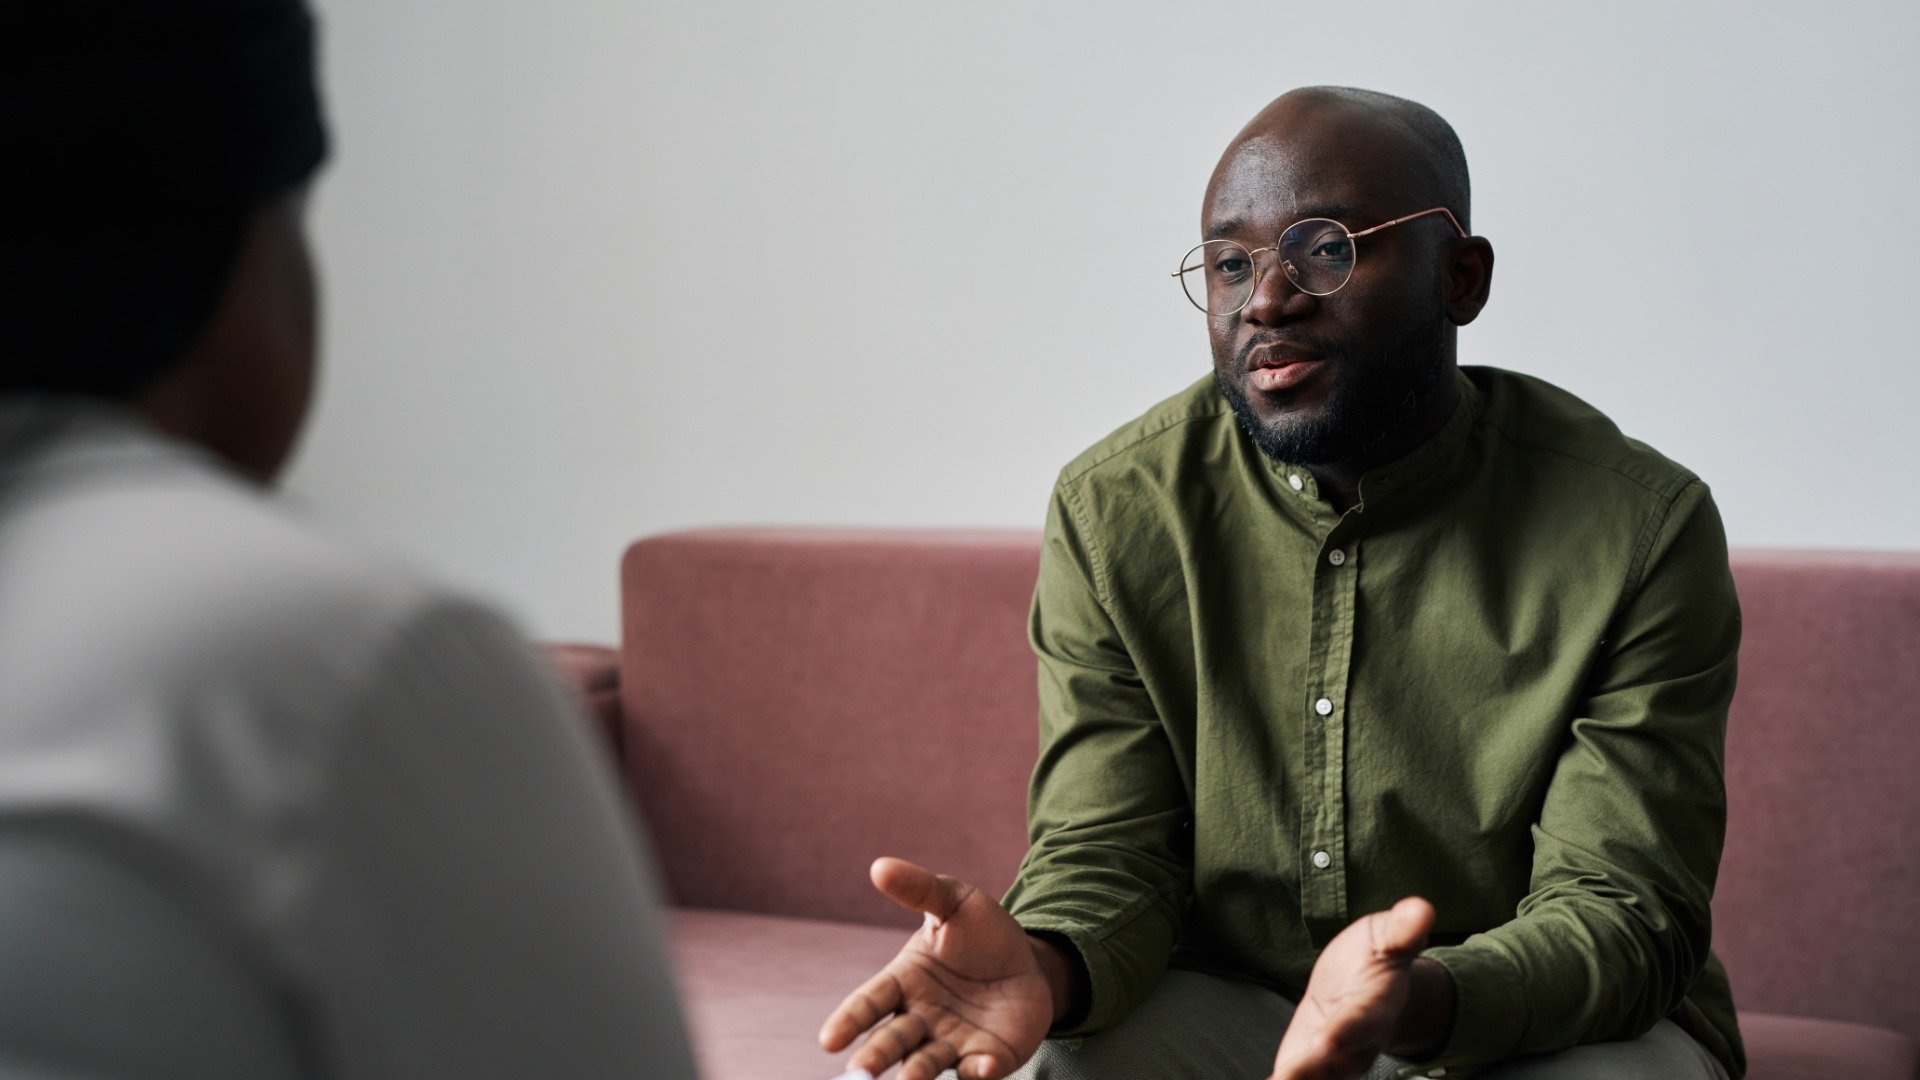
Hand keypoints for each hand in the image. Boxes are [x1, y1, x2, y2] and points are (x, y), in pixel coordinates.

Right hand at [819, 858, 1053, 1079]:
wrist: (1029, 959)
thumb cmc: (980, 931)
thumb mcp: (953, 901)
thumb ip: (920, 889)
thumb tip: (879, 866)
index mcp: (903, 982)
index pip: (869, 1002)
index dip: (849, 1020)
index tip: (829, 1040)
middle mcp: (921, 1019)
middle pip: (892, 1040)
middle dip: (875, 1056)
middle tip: (860, 1073)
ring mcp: (952, 1042)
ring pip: (927, 1063)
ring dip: (917, 1074)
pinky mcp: (987, 1057)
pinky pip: (978, 1070)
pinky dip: (977, 1073)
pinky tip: (981, 1067)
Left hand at [1267, 897, 1439, 1079]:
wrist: (1367, 986)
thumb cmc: (1375, 958)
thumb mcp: (1387, 935)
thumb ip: (1402, 928)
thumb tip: (1422, 908)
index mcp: (1374, 1008)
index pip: (1359, 1022)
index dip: (1345, 1032)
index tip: (1325, 1041)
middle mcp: (1355, 1042)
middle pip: (1334, 1062)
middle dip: (1313, 1071)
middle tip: (1288, 1076)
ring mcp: (1333, 1058)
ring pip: (1315, 1077)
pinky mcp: (1308, 1064)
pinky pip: (1296, 1078)